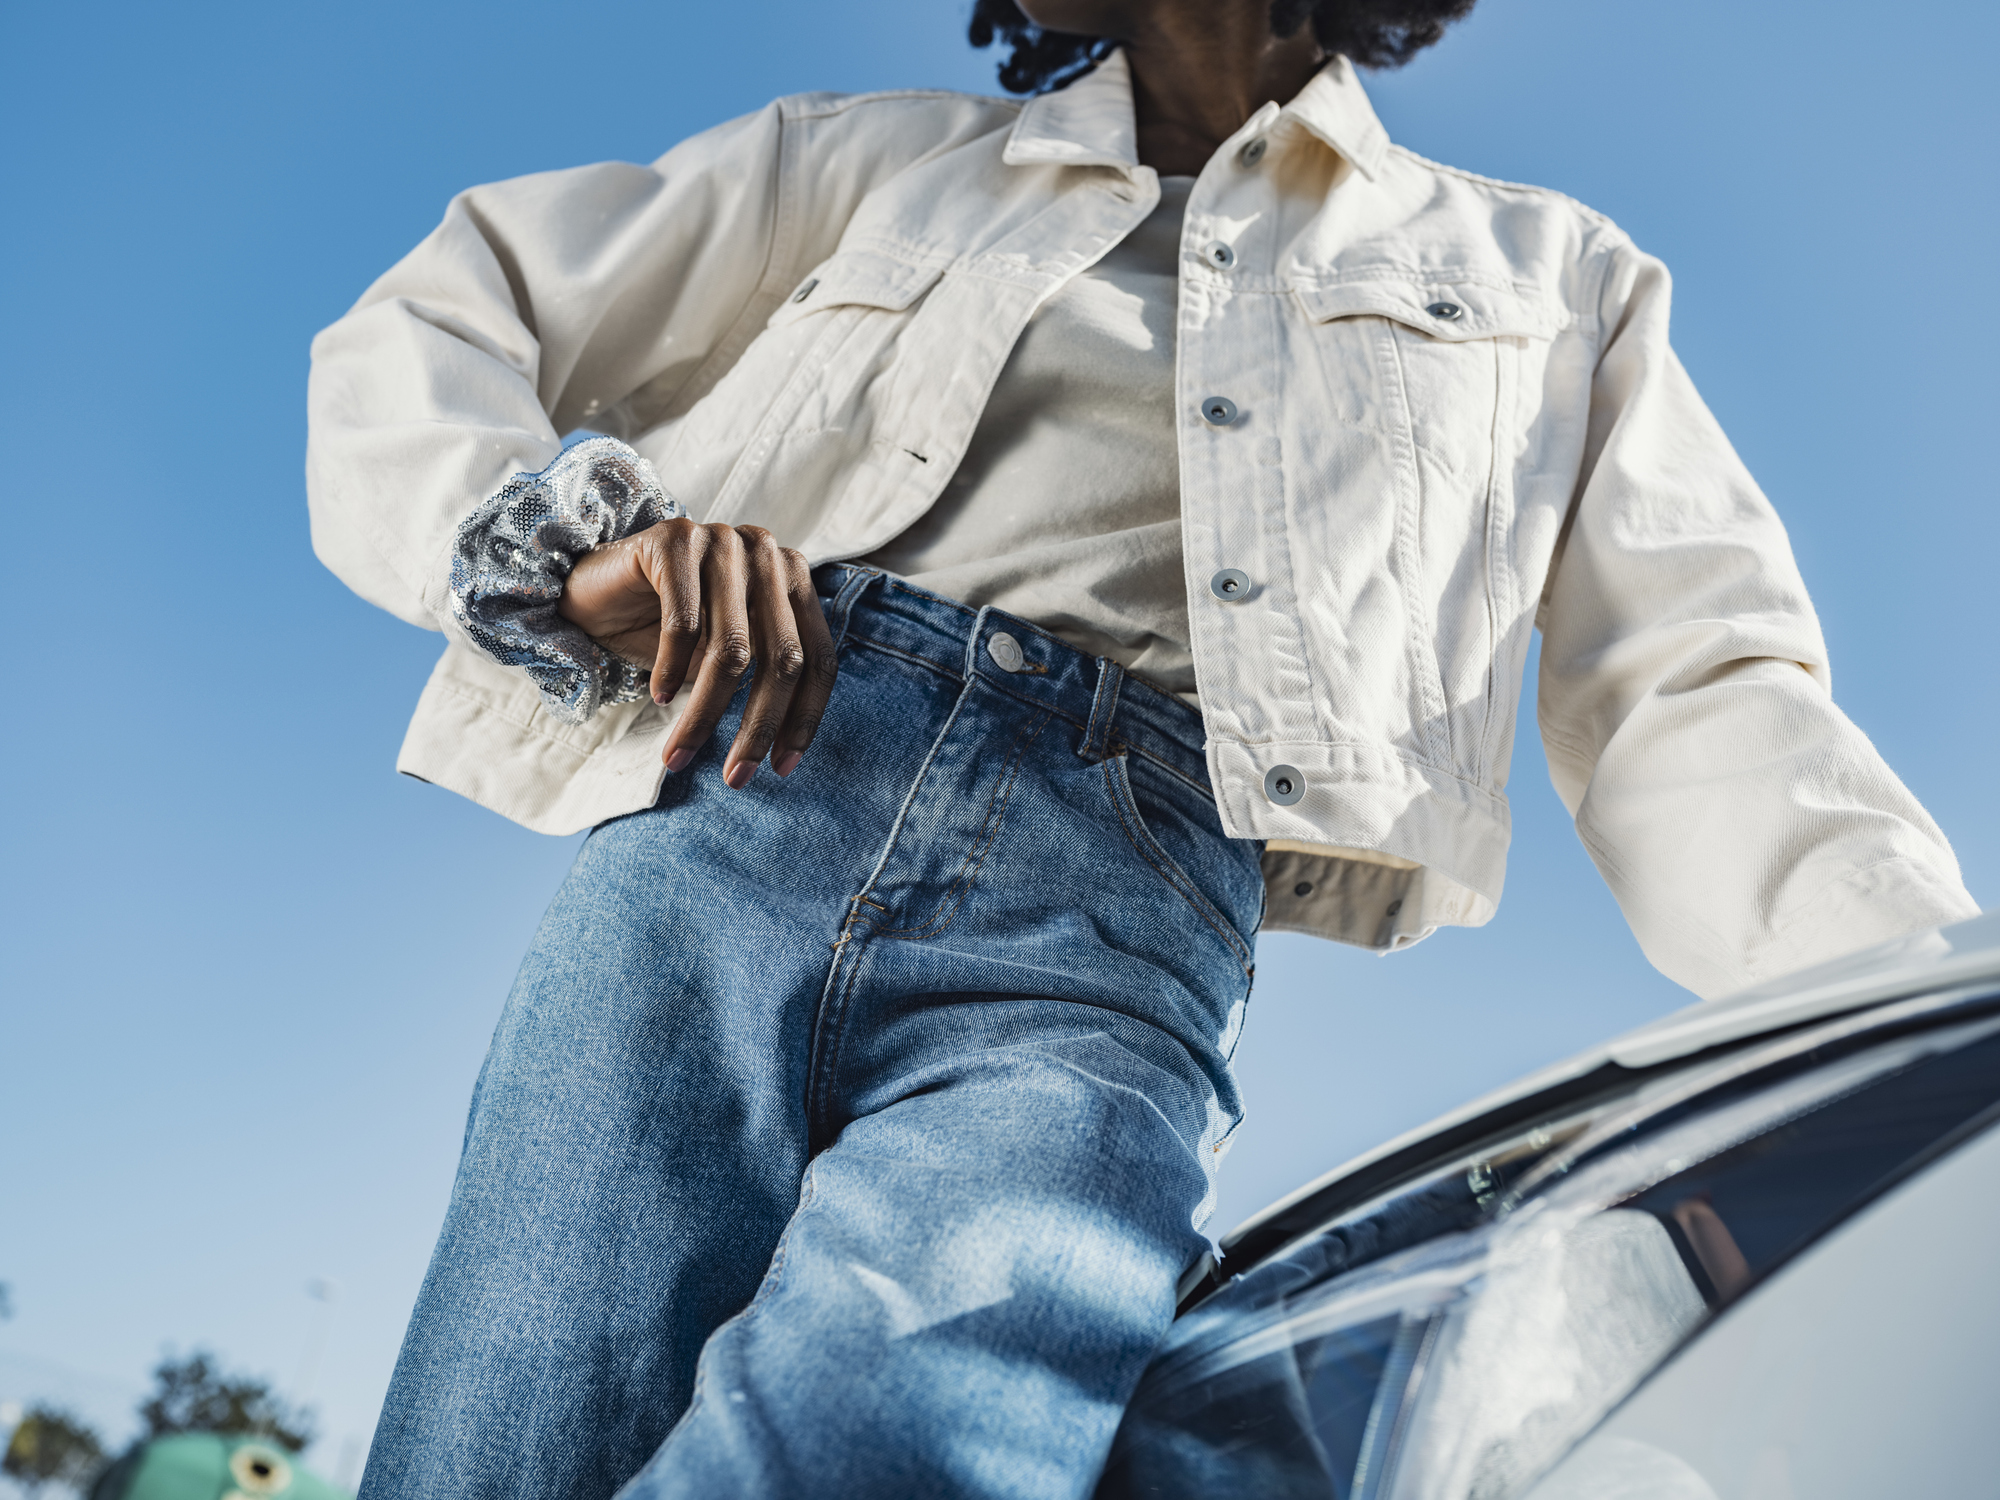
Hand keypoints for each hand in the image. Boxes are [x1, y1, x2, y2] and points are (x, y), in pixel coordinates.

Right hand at [558, 520, 837, 786]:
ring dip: (705, 714)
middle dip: (759, 727)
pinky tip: (657, 696)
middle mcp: (766, 553)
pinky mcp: (675, 538)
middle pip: (782, 658)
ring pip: (732, 650)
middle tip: (735, 777)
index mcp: (792, 579)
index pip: (817, 658)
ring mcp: (723, 540)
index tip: (782, 768)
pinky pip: (684, 625)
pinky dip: (670, 670)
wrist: (592, 590)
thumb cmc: (665, 630)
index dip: (804, 718)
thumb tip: (788, 744)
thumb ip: (765, 679)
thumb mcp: (726, 657)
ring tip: (680, 755)